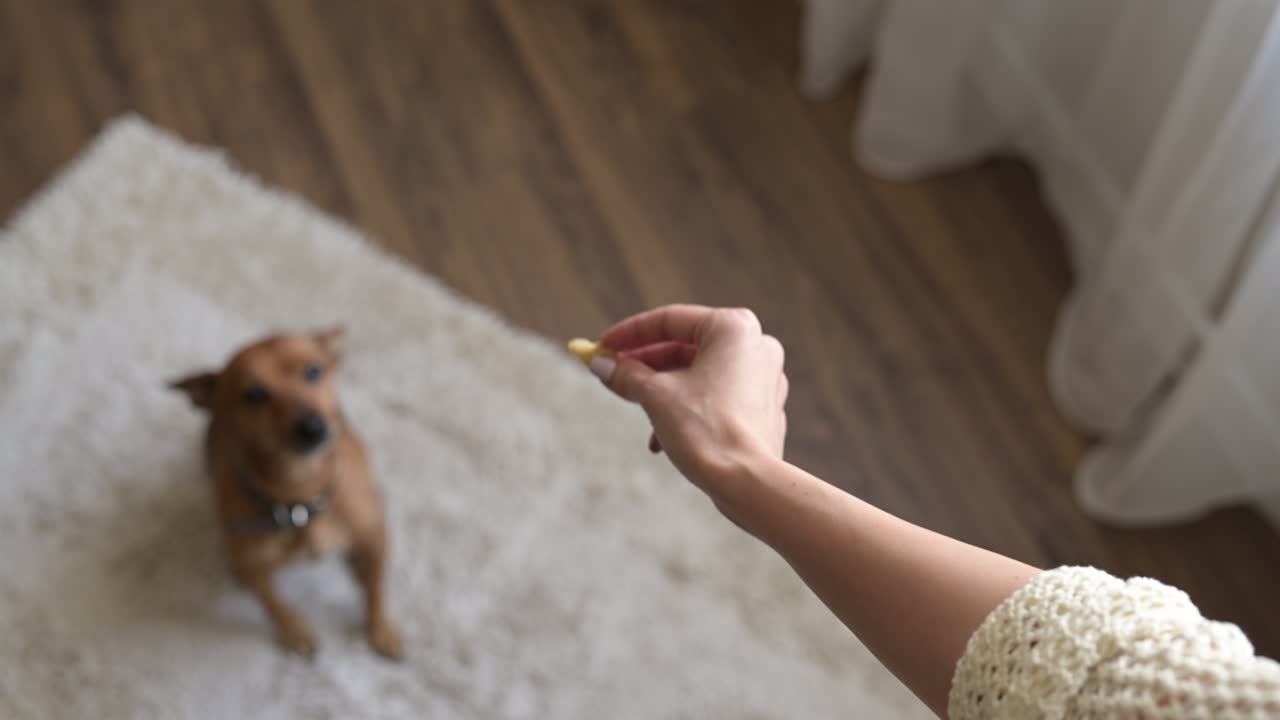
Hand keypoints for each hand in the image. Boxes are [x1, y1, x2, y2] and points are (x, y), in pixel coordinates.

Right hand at [591, 305, 787, 494]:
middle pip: (686, 346)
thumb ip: (626, 374)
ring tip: (638, 412)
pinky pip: (718, 397)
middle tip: (613, 375)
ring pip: (700, 374)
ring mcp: (765, 378)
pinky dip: (688, 408)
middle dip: (646, 365)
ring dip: (664, 391)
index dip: (629, 333)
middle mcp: (756, 346)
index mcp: (733, 328)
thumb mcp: (655, 396)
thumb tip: (600, 363)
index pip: (670, 320)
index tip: (602, 346)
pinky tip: (663, 437)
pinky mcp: (764, 408)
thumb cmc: (707, 431)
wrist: (748, 483)